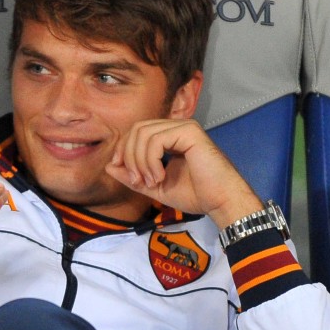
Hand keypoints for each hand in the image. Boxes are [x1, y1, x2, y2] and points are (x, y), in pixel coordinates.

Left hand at [105, 118, 261, 228]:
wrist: (220, 202)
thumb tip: (109, 165)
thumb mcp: (154, 186)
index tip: (127, 175)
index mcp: (169, 137)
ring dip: (139, 161)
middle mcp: (176, 128)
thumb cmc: (194, 195)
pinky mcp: (190, 132)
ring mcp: (184, 127)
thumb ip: (132, 176)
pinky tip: (160, 177)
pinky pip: (156, 139)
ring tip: (150, 181)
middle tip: (136, 180)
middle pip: (136, 129)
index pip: (136, 133)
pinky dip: (150, 160)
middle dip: (129, 156)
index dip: (124, 151)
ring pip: (143, 133)